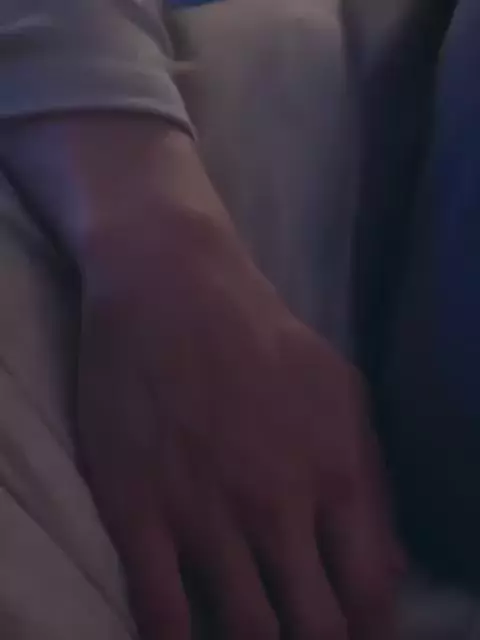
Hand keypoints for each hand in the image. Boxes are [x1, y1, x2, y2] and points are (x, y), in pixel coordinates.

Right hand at [77, 253, 399, 639]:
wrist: (172, 285)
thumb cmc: (260, 333)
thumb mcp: (341, 391)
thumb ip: (371, 478)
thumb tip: (391, 565)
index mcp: (335, 475)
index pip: (370, 597)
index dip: (368, 635)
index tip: (354, 638)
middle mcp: (276, 505)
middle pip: (314, 628)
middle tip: (304, 636)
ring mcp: (204, 511)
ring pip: (245, 630)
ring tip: (253, 633)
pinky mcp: (137, 508)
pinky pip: (163, 614)